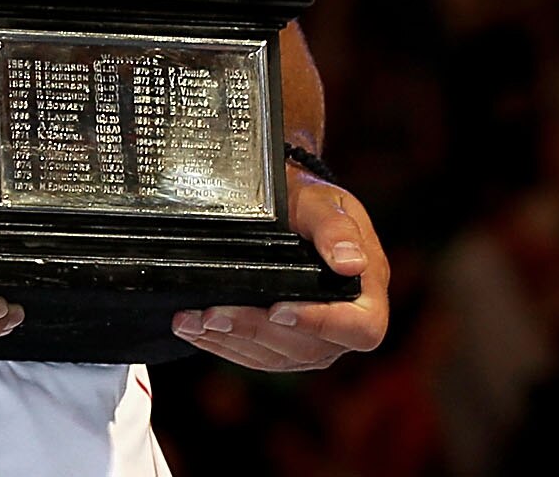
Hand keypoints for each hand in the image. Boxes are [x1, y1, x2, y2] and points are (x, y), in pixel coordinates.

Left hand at [173, 166, 387, 368]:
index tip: (278, 309)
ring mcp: (316, 339)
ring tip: (192, 322)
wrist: (285, 207)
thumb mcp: (321, 202)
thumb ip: (334, 227)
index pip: (360, 328)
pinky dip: (224, 345)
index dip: (321, 324)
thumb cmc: (308, 201)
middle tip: (213, 315)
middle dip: (255, 331)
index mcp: (366, 291)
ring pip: (277, 356)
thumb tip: (350, 262)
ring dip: (231, 341)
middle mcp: (345, 324)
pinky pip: (259, 356)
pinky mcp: (286, 344)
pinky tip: (195, 330)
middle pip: (307, 346)